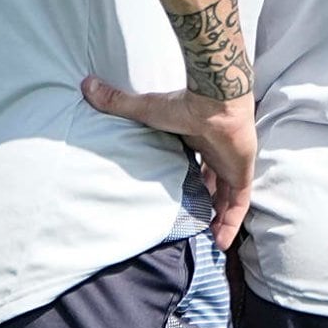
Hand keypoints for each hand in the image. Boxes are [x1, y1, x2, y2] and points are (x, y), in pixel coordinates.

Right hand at [81, 76, 256, 246]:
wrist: (215, 103)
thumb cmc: (183, 105)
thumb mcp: (144, 109)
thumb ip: (117, 102)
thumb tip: (85, 85)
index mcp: (197, 137)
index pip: (195, 161)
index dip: (188, 177)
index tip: (177, 193)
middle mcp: (216, 152)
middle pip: (212, 181)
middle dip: (205, 200)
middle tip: (193, 220)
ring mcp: (231, 164)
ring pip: (227, 197)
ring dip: (218, 217)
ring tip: (207, 240)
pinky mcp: (241, 174)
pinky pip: (238, 204)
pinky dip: (230, 223)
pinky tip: (220, 243)